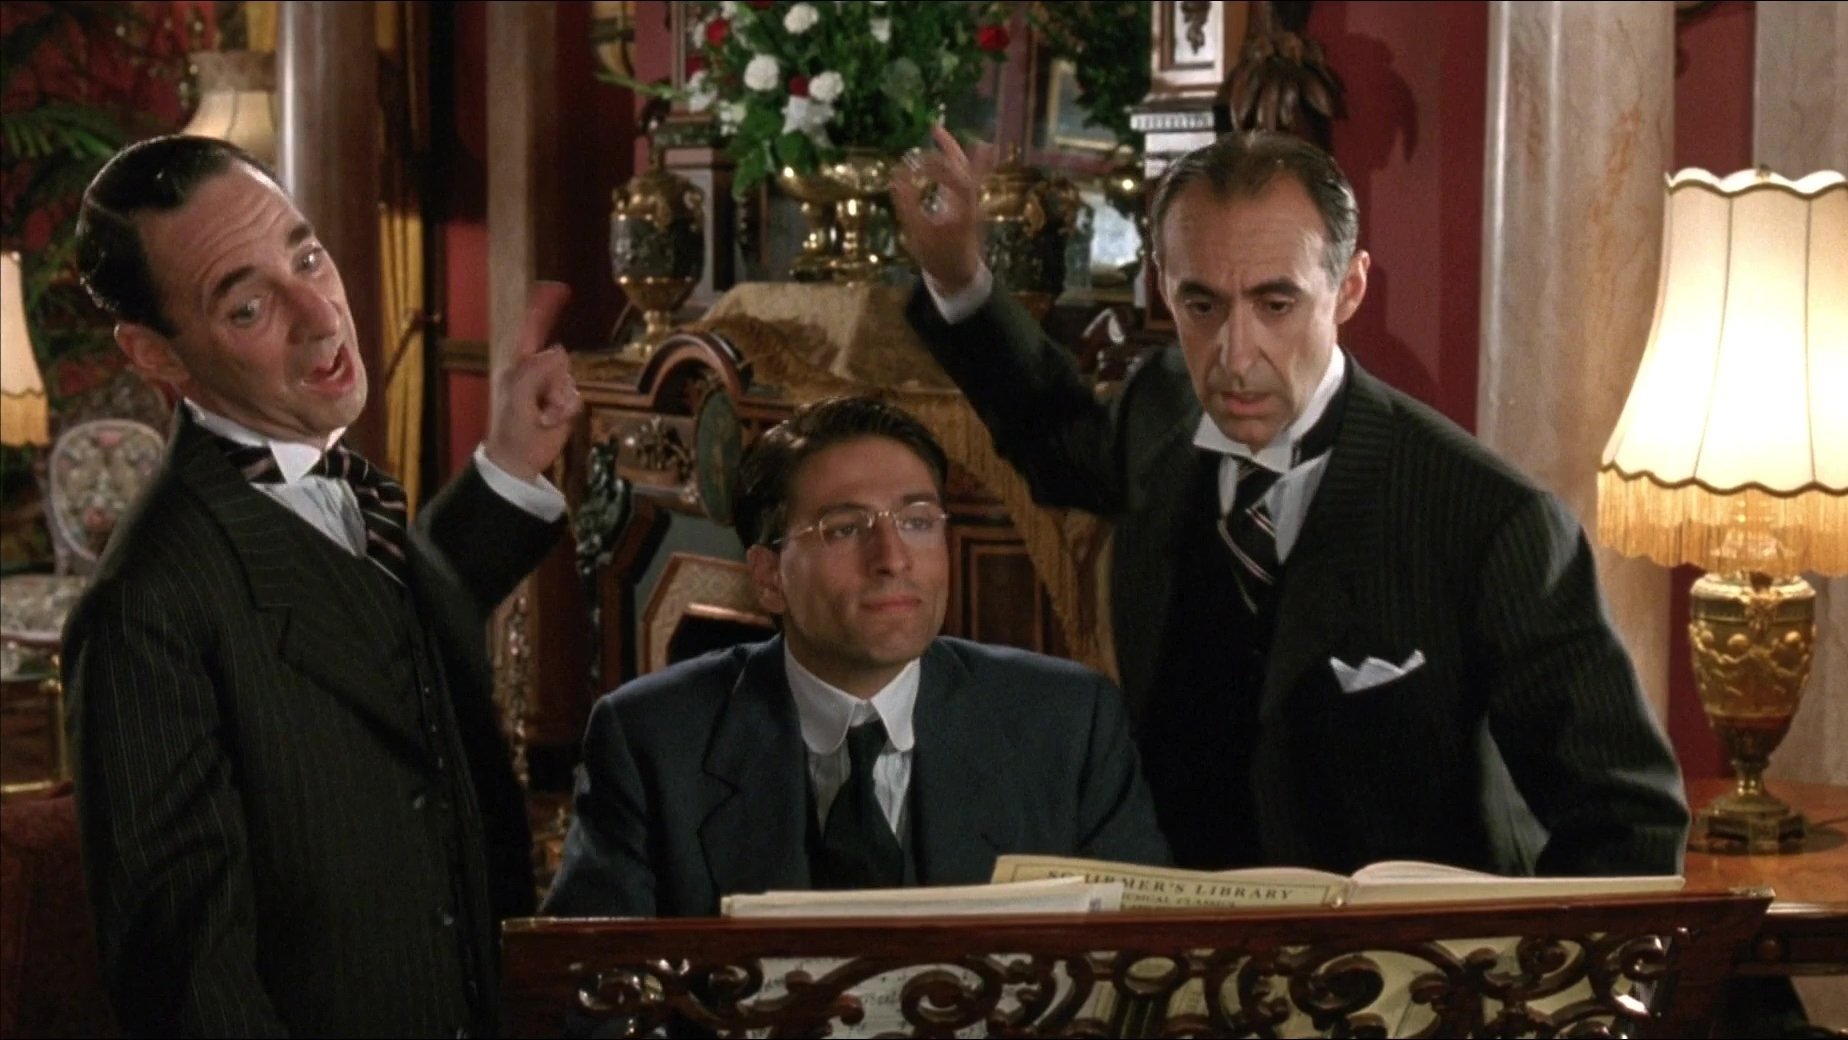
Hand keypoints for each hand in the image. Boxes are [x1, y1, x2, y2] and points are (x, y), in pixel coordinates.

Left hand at [484, 281, 581, 481]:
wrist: (519, 460)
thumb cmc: (511, 428)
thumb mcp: (517, 394)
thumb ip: (536, 370)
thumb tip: (559, 350)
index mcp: (518, 365)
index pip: (531, 330)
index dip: (543, 308)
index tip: (558, 287)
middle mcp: (537, 372)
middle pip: (559, 357)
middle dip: (554, 377)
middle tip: (539, 400)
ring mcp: (552, 388)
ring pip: (570, 378)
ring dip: (558, 399)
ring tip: (542, 415)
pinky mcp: (566, 404)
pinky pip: (576, 397)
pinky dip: (566, 410)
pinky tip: (552, 421)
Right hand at [889, 124, 990, 293]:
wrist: (961, 274)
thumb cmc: (939, 258)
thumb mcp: (919, 235)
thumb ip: (908, 206)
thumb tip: (896, 176)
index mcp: (962, 208)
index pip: (953, 177)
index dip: (934, 167)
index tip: (911, 164)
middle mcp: (972, 200)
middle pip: (963, 167)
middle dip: (946, 149)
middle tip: (931, 131)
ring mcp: (972, 201)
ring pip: (966, 168)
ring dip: (953, 149)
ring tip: (937, 130)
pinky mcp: (968, 202)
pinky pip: (967, 175)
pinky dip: (959, 159)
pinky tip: (954, 151)